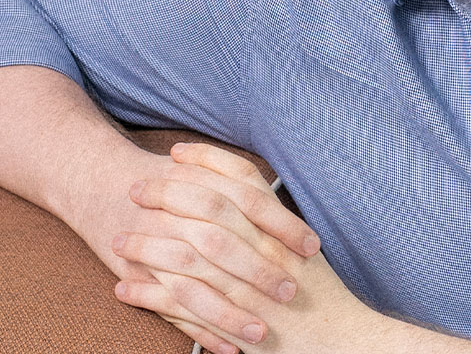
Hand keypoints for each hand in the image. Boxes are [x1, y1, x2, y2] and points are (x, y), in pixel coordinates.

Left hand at [113, 142, 378, 353]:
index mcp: (278, 227)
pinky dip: (148, 296)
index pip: (240, 179)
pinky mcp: (230, 322)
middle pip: (207, 209)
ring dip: (147, 246)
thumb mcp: (300, 247)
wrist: (337, 339)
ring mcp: (245, 285)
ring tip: (118, 240)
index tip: (177, 151)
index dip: (207, 160)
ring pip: (186, 256)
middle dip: (167, 194)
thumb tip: (240, 197)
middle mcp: (263, 249)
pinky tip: (123, 288)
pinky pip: (179, 305)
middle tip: (136, 187)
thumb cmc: (318, 294)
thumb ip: (272, 222)